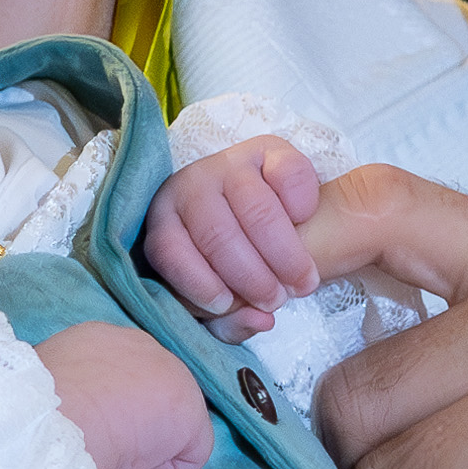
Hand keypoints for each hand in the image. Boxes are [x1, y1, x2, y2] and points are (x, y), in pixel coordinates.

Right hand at [33, 320, 214, 468]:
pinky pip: (190, 455)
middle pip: (153, 391)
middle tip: (106, 444)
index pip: (120, 373)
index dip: (112, 405)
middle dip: (138, 421)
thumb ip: (71, 389)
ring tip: (116, 454)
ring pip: (172, 422)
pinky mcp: (190, 409)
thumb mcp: (47, 388)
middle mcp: (139, 345)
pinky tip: (137, 468)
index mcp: (98, 338)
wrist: (50, 423)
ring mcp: (172, 373)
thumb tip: (77, 413)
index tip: (93, 427)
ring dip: (150, 444)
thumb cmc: (34, 414)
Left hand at [142, 136, 324, 332]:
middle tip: (276, 300)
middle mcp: (190, 184)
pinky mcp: (271, 148)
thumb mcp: (224, 299)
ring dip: (285, 255)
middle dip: (252, 278)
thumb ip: (232, 320)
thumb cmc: (237, 266)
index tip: (230, 306)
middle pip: (217, 235)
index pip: (168, 251)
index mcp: (164, 220)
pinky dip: (302, 205)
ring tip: (301, 282)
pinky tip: (303, 223)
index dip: (200, 285)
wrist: (275, 223)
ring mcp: (230, 162)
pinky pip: (289, 176)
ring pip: (256, 211)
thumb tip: (261, 321)